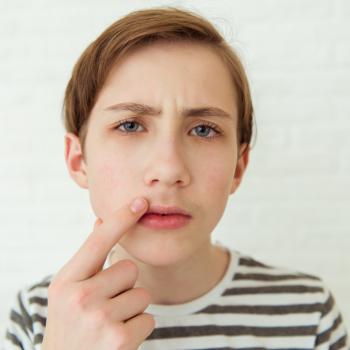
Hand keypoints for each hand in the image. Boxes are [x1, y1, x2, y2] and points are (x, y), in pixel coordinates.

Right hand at [41, 197, 154, 349]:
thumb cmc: (71, 325)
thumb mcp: (68, 291)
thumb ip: (87, 258)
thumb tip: (100, 222)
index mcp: (66, 281)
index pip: (99, 241)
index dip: (121, 219)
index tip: (141, 202)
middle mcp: (80, 297)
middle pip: (129, 268)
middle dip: (124, 286)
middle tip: (104, 307)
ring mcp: (99, 318)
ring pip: (142, 294)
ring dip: (131, 309)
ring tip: (109, 324)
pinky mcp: (119, 339)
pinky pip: (149, 318)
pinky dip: (138, 329)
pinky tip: (117, 340)